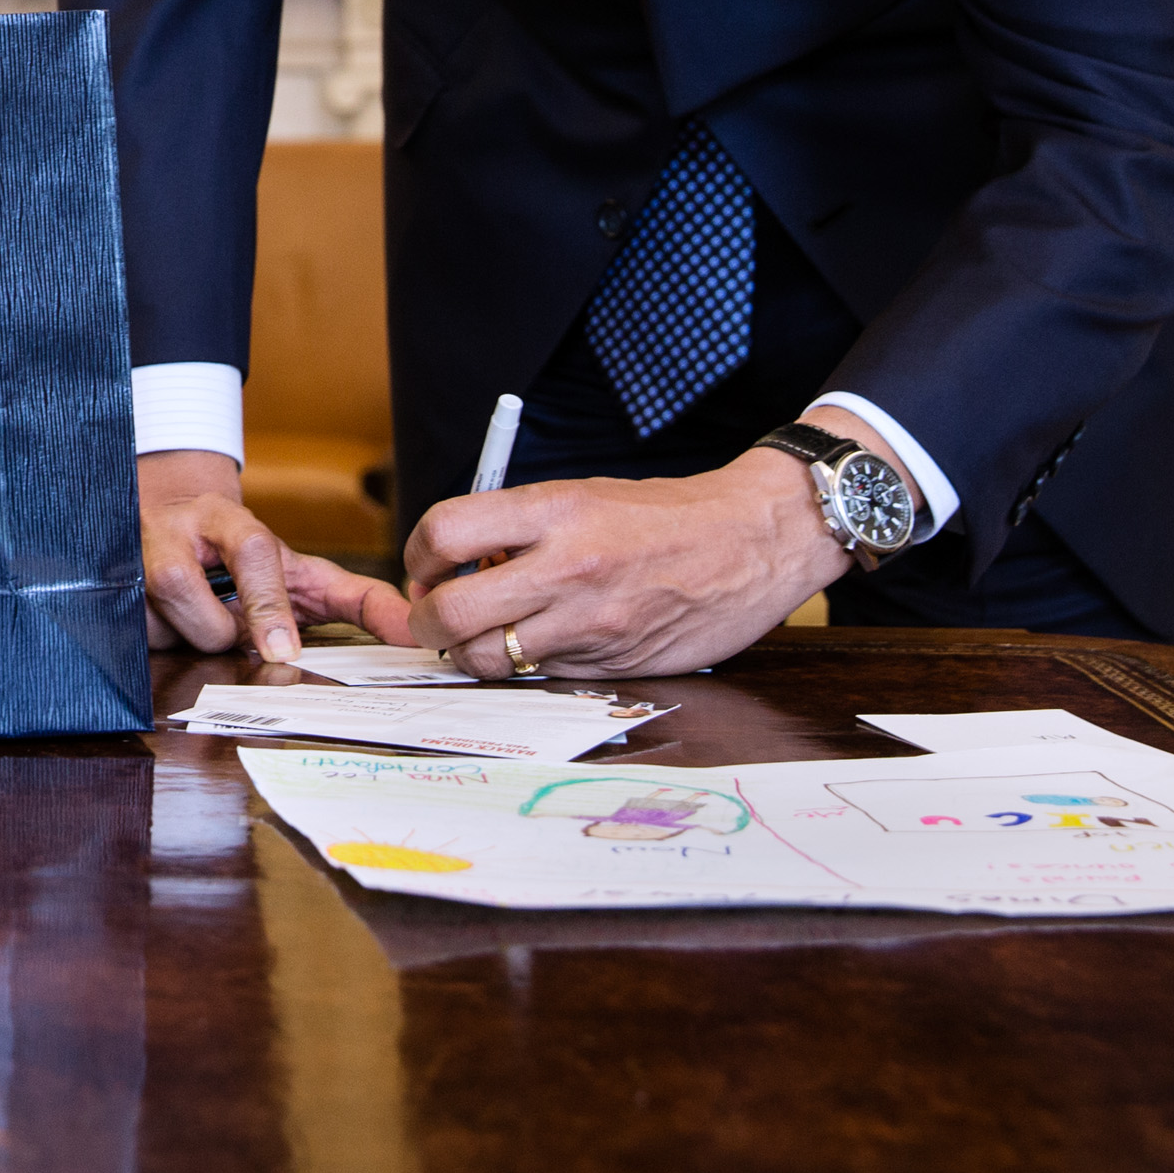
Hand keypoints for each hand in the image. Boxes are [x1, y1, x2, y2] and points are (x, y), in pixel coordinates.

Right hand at [139, 449, 400, 663]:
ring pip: (161, 627)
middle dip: (220, 632)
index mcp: (230, 520)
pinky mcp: (101, 585)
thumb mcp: (301, 572)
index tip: (284, 651)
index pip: (253, 553)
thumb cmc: (241, 557)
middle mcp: (174, 530)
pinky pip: (131, 638)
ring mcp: (130, 556)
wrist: (167, 518)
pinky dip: (154, 642)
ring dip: (186, 638)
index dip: (268, 603)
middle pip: (194, 601)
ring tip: (196, 619)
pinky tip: (162, 621)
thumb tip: (413, 630)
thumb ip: (358, 599)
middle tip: (229, 625)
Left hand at [398, 409, 864, 678]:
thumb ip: (519, 530)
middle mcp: (566, 568)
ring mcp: (590, 622)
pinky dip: (527, 667)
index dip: (418, 557)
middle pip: (449, 612)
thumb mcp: (583, 497)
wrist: (755, 539)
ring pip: (488, 657)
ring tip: (487, 633)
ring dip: (472, 652)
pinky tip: (544, 644)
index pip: (444, 533)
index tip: (426, 567)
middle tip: (433, 617)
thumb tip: (457, 566)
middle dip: (426, 622)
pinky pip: (541, 676)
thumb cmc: (665, 515)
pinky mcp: (613, 663)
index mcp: (554, 511)